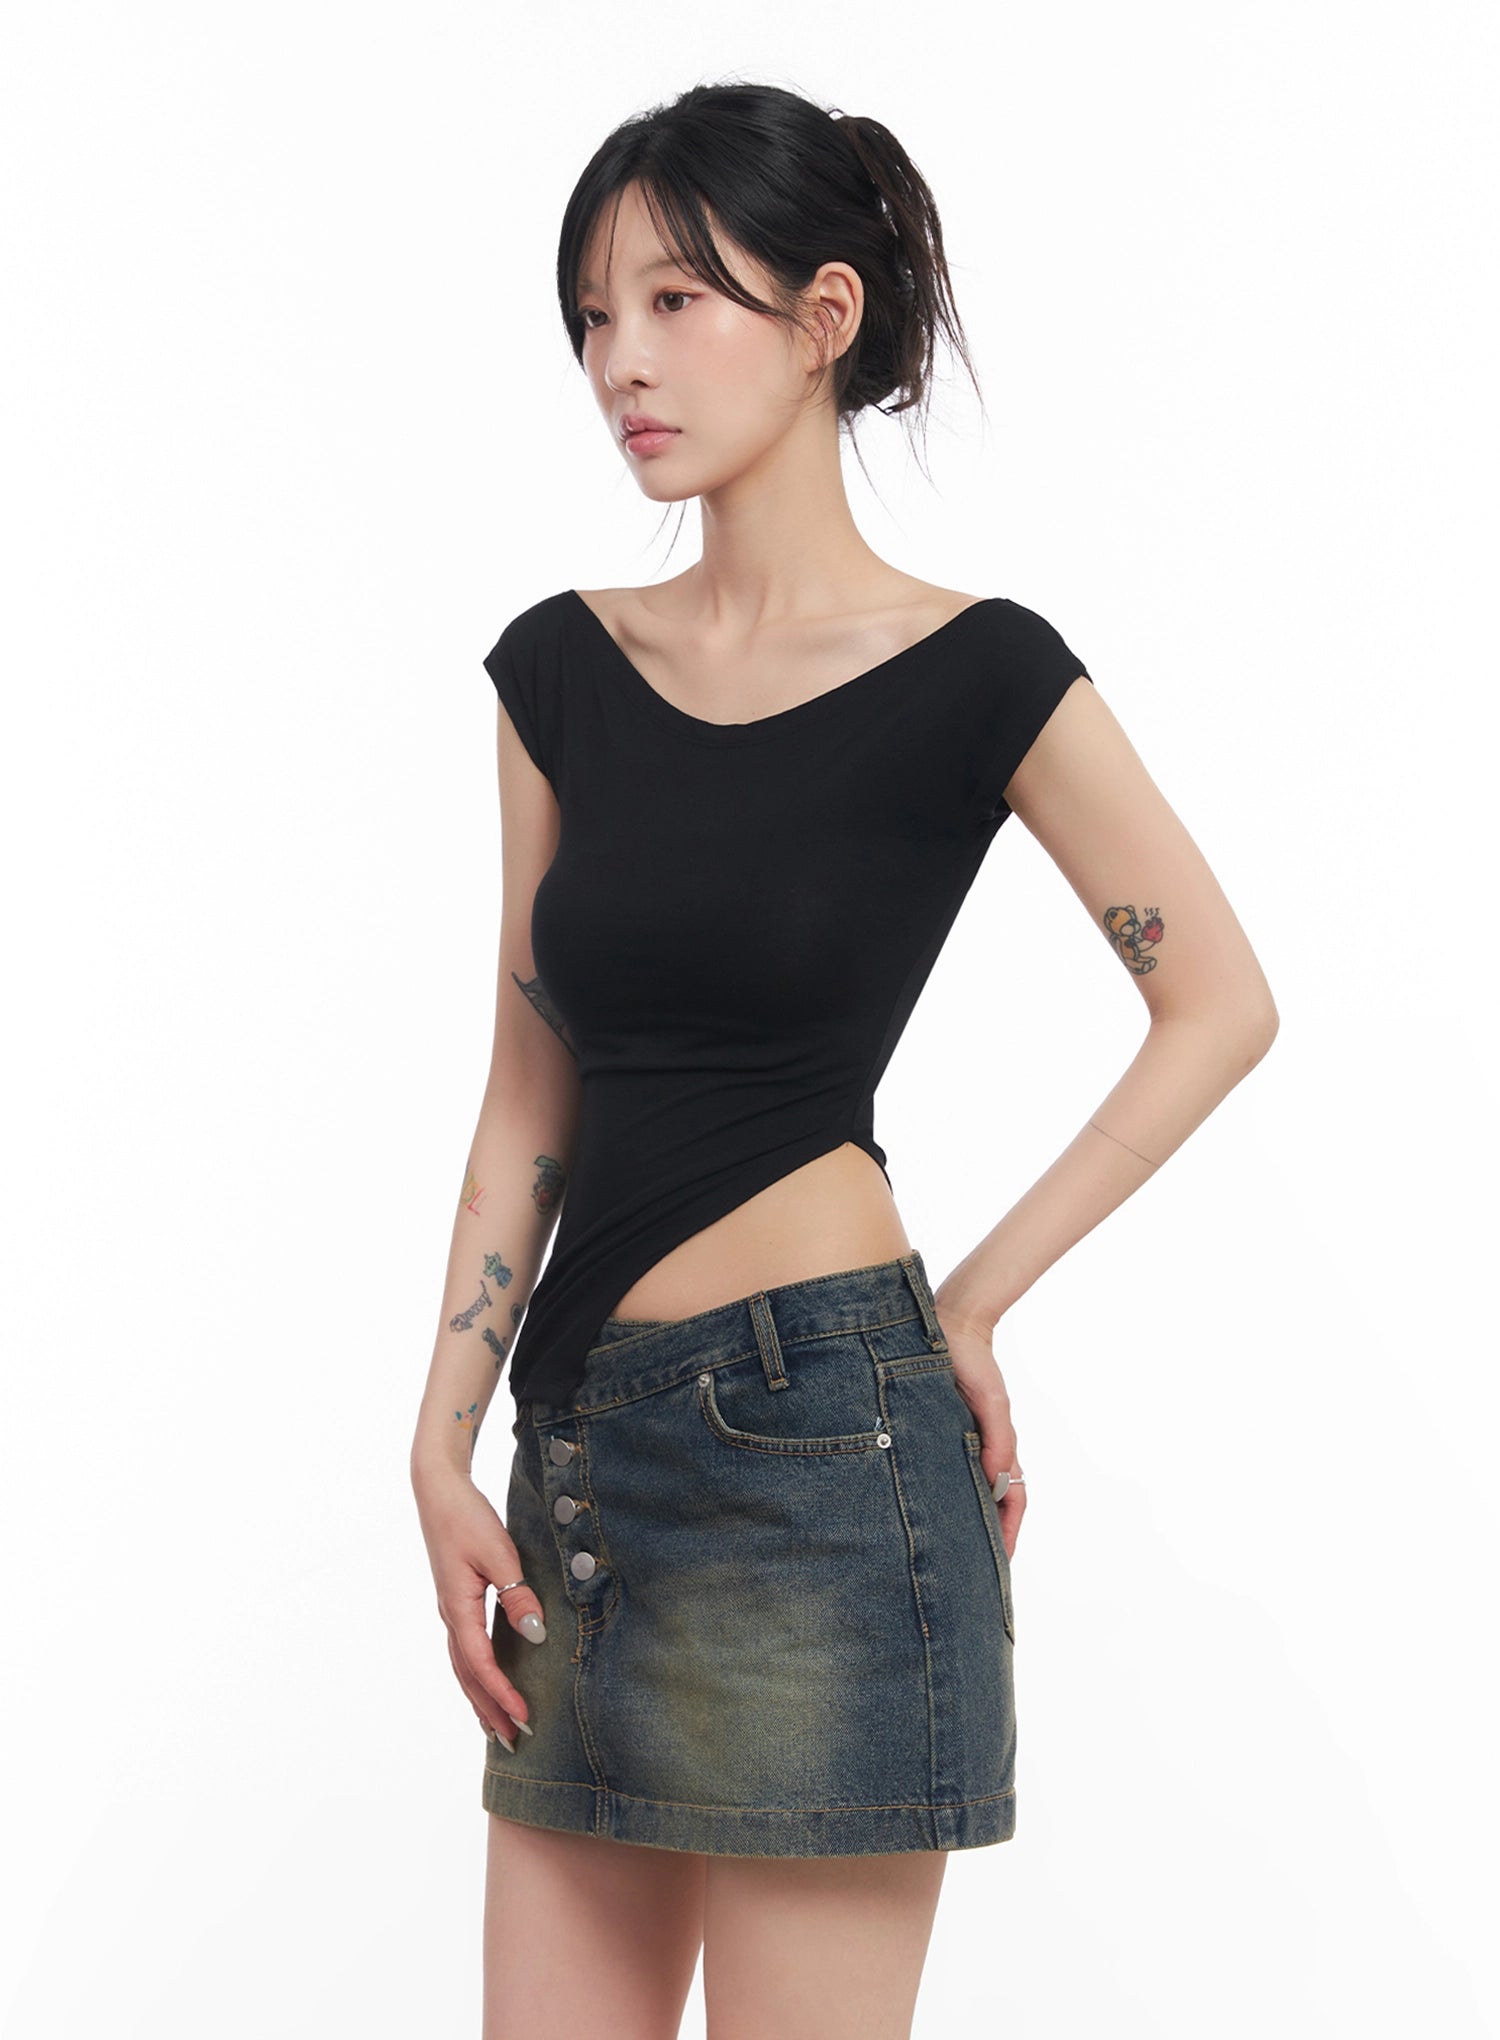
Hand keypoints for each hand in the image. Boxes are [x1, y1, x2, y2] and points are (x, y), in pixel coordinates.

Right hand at [413, 1469, 547, 1743]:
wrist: (438, 1491)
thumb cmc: (467, 1518)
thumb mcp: (499, 1553)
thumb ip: (516, 1594)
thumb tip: (535, 1635)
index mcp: (458, 1608)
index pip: (481, 1664)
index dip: (502, 1693)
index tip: (524, 1717)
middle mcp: (450, 1615)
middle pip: (468, 1676)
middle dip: (489, 1710)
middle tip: (513, 1742)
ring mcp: (451, 1610)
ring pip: (463, 1667)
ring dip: (480, 1698)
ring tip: (497, 1727)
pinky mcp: (456, 1601)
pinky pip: (464, 1649)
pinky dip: (475, 1675)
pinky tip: (486, 1682)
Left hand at [935, 1303, 1025, 1559]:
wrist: (951, 1330)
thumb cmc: (976, 1366)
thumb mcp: (992, 1403)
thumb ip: (998, 1439)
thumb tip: (997, 1479)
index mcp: (1000, 1449)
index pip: (1012, 1502)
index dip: (1007, 1535)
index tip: (998, 1565)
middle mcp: (982, 1452)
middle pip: (990, 1506)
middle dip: (983, 1538)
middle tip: (968, 1572)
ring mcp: (961, 1445)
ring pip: (966, 1492)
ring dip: (961, 1519)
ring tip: (945, 1550)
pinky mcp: (938, 1434)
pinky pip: (942, 1472)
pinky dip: (941, 1494)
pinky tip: (920, 1509)